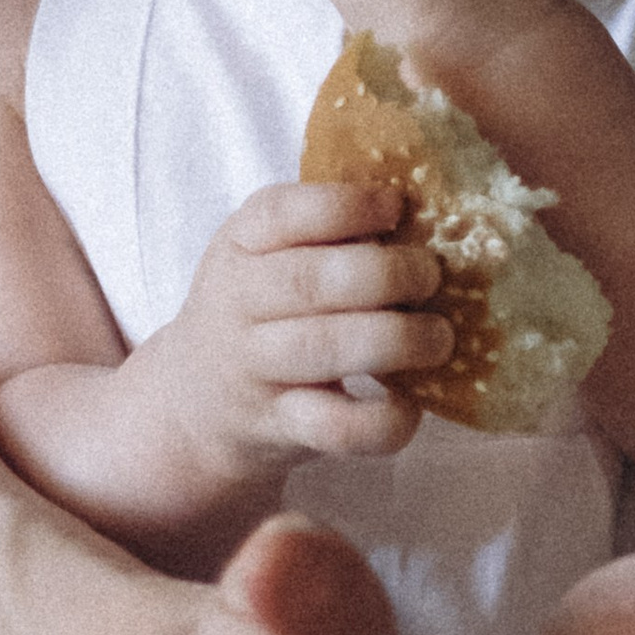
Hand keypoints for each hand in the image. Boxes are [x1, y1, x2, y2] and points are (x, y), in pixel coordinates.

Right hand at [130, 182, 449, 500]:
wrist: (196, 404)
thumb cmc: (257, 311)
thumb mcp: (265, 255)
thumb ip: (325, 231)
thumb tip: (429, 213)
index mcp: (240, 244)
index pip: (282, 212)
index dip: (348, 206)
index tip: (396, 207)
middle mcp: (238, 302)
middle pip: (311, 281)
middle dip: (387, 274)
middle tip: (430, 277)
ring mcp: (255, 369)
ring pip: (326, 349)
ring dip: (398, 340)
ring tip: (438, 337)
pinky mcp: (281, 427)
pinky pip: (337, 428)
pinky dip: (385, 420)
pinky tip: (411, 404)